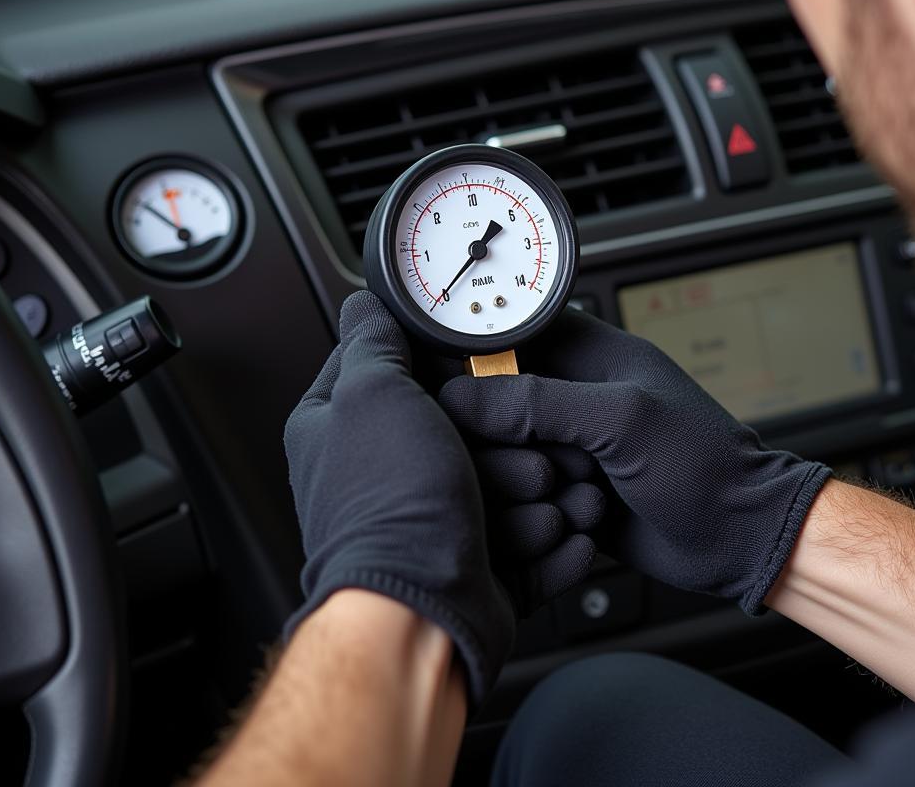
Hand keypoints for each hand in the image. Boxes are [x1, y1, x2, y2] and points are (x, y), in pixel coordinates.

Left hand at [283, 291, 597, 704]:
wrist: (420, 613)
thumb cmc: (391, 507)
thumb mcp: (374, 394)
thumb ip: (373, 341)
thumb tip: (366, 302)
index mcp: (347, 428)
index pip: (398, 367)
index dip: (443, 363)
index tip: (478, 365)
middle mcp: (387, 475)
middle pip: (468, 428)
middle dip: (506, 441)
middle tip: (517, 449)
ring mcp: (434, 522)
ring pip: (506, 485)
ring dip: (537, 495)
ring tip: (544, 499)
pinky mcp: (476, 566)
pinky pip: (532, 546)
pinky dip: (554, 546)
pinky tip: (567, 537)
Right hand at [440, 308, 830, 613]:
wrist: (736, 536)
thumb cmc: (701, 463)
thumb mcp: (620, 418)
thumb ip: (536, 401)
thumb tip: (460, 396)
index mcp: (584, 353)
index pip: (503, 338)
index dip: (478, 365)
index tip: (466, 397)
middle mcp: (566, 396)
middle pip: (488, 408)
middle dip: (514, 446)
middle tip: (563, 460)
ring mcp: (562, 446)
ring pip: (497, 460)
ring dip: (533, 486)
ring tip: (585, 489)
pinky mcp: (560, 491)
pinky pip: (517, 502)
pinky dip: (543, 516)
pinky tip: (587, 516)